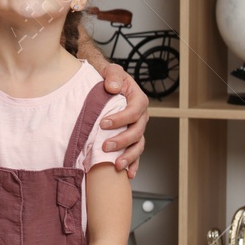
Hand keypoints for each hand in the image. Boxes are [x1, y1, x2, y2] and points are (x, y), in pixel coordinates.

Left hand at [99, 62, 147, 178]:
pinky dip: (133, 164)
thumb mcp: (111, 70)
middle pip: (137, 131)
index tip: (103, 123)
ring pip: (138, 145)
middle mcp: (141, 116)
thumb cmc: (108, 78)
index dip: (121, 118)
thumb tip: (113, 87)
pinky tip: (128, 174)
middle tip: (105, 146)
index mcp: (138, 100)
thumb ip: (113, 75)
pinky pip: (135, 153)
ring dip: (129, 157)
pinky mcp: (130, 138)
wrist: (105, 85)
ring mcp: (137, 129)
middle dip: (122, 141)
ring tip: (116, 165)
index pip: (134, 111)